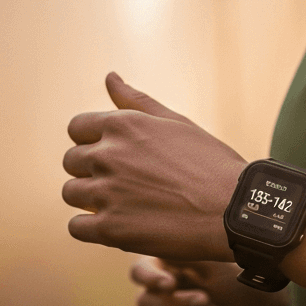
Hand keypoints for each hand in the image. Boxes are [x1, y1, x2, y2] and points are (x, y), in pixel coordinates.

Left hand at [62, 73, 246, 260]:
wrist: (235, 211)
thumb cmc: (212, 165)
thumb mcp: (176, 123)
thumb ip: (136, 101)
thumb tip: (109, 76)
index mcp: (122, 125)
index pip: (77, 128)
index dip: (92, 143)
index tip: (114, 157)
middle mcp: (108, 155)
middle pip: (71, 162)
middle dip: (91, 171)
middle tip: (123, 184)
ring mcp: (106, 193)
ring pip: (70, 194)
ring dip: (90, 200)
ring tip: (122, 205)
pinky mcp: (110, 228)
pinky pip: (76, 227)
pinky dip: (91, 229)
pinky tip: (116, 227)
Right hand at [130, 256, 289, 305]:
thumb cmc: (241, 277)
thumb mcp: (214, 259)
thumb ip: (186, 251)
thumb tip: (160, 245)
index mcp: (167, 268)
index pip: (138, 272)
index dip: (147, 279)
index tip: (170, 283)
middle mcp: (163, 295)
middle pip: (144, 304)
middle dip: (176, 305)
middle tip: (207, 300)